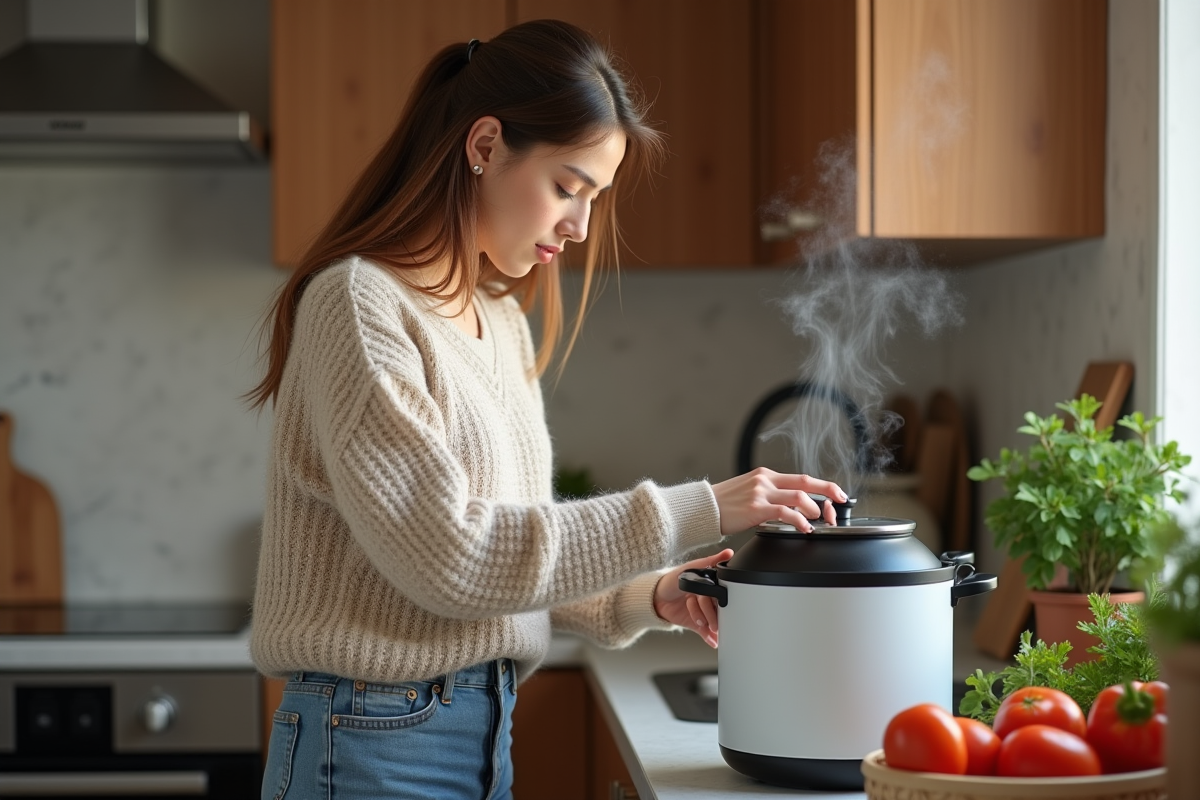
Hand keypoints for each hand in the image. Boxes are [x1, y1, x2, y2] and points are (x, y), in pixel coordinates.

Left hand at [653, 549, 733, 647]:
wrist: (653, 596)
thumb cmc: (672, 579)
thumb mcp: (692, 568)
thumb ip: (710, 561)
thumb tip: (728, 552)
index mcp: (709, 586)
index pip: (722, 595)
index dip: (724, 602)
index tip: (725, 608)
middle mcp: (707, 599)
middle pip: (717, 610)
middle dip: (716, 617)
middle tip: (715, 623)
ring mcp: (701, 612)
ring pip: (712, 621)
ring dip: (712, 627)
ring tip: (710, 629)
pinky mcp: (694, 623)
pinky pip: (704, 631)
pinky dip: (709, 637)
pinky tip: (712, 641)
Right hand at [710, 467, 846, 534]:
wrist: (703, 509)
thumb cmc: (724, 504)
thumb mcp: (748, 492)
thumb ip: (769, 495)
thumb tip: (790, 508)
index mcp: (765, 475)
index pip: (801, 478)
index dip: (822, 485)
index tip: (836, 493)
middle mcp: (765, 481)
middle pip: (805, 482)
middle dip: (828, 491)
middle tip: (840, 500)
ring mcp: (761, 493)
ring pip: (799, 497)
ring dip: (814, 509)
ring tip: (818, 519)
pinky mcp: (756, 508)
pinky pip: (785, 513)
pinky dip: (799, 520)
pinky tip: (804, 528)